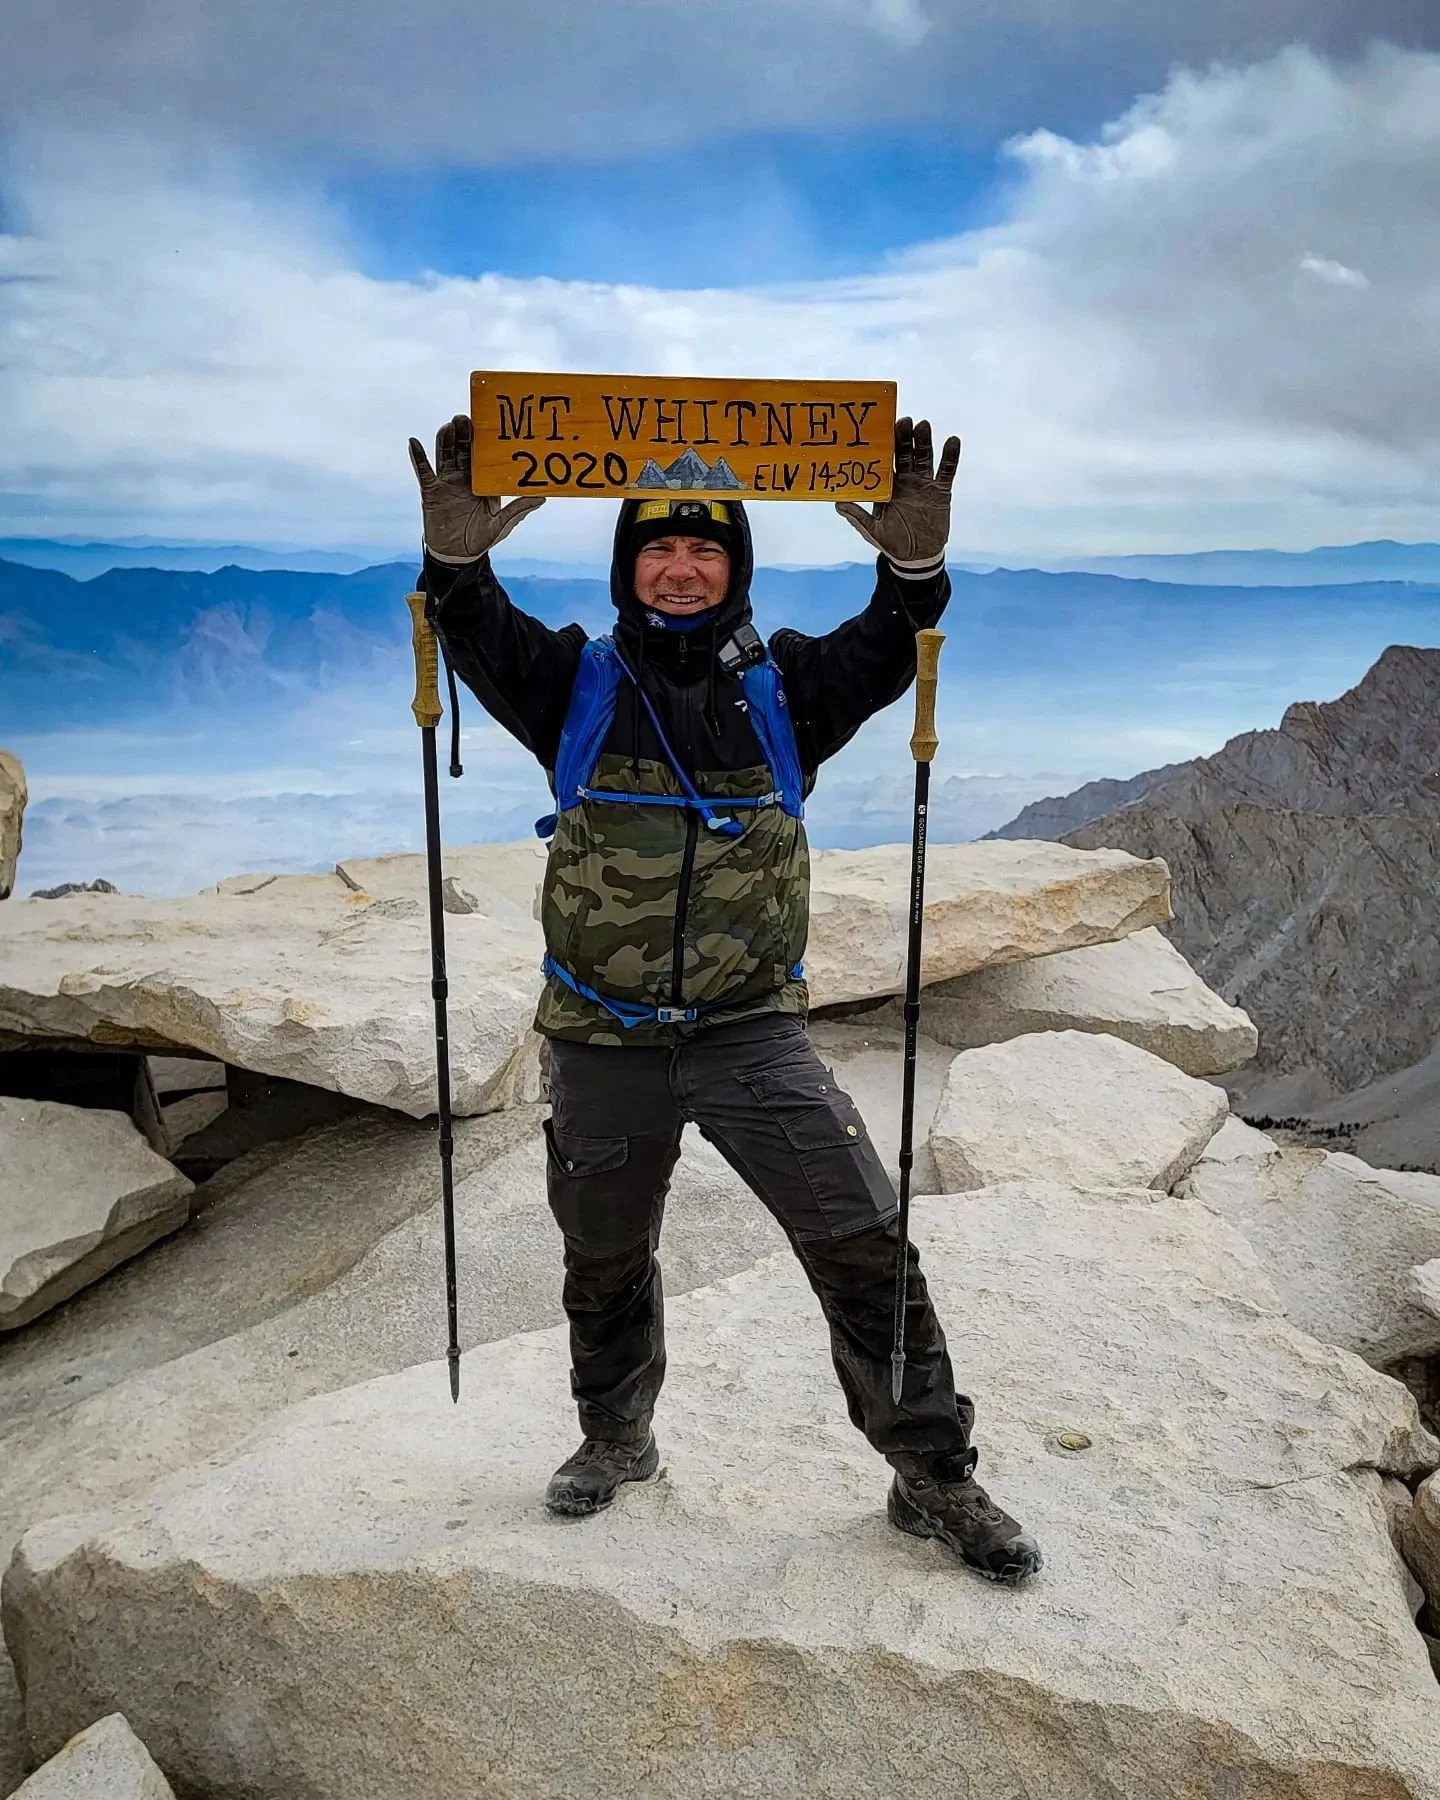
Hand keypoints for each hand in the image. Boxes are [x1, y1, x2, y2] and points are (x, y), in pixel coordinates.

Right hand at [408, 414, 545, 562]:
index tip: (488, 426)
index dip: (483, 443)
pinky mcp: (431, 492)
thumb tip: (543, 497)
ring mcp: (447, 483)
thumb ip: (518, 509)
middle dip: (463, 435)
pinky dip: (418, 457)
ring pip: (445, 455)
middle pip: (462, 451)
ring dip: (445, 440)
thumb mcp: (501, 524)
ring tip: (449, 426)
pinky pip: (423, 472)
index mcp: (482, 483)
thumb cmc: (480, 540)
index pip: (483, 458)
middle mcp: (464, 479)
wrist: (457, 557)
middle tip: (465, 418)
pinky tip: (414, 443)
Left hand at [835, 416, 959, 565]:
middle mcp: (905, 480)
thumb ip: (858, 517)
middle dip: (904, 437)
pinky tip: (952, 441)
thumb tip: (837, 504)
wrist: (917, 558)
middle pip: (905, 453)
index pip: (885, 460)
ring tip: (923, 426)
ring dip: (924, 441)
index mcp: (888, 486)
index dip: (884, 445)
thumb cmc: (892, 543)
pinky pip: (947, 471)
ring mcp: (924, 484)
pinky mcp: (941, 491)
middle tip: (903, 421)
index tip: (881, 430)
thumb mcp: (873, 531)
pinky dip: (951, 456)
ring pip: (924, 457)